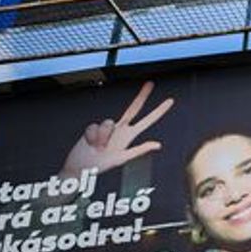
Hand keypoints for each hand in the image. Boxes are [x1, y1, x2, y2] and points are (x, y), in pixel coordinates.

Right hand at [59, 82, 174, 180]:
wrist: (81, 166)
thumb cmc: (101, 165)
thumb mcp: (122, 159)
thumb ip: (140, 150)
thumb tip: (158, 145)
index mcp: (129, 136)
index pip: (146, 121)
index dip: (158, 112)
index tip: (169, 102)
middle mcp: (120, 129)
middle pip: (133, 108)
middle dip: (142, 96)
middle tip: (151, 84)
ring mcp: (108, 127)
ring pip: (108, 123)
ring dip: (102, 138)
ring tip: (99, 148)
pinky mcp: (94, 127)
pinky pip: (94, 126)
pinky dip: (92, 137)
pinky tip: (91, 143)